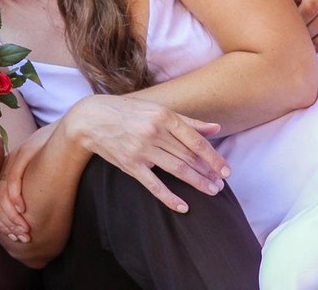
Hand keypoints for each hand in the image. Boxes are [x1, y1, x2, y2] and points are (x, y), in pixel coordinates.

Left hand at [0, 122, 55, 243]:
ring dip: (12, 215)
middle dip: (6, 223)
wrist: (72, 129)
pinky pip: (14, 178)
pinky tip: (22, 209)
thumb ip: (34, 186)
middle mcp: (8, 163)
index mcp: (9, 168)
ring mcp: (15, 157)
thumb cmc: (61, 151)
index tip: (15, 236)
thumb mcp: (42, 170)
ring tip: (23, 229)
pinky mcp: (24, 153)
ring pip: (2, 192)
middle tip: (20, 237)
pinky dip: (15, 196)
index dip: (2, 222)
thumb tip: (33, 209)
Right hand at [62, 95, 228, 213]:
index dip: (213, 157)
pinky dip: (169, 197)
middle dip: (208, 172)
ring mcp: (141, 149)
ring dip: (197, 182)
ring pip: (176, 169)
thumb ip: (188, 121)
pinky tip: (183, 207)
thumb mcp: (157, 110)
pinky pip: (153, 184)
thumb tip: (216, 129)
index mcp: (163, 116)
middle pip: (189, 156)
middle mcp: (154, 132)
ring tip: (211, 191)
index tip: (226, 170)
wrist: (91, 119)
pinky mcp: (130, 164)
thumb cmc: (128, 112)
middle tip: (221, 184)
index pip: (196, 140)